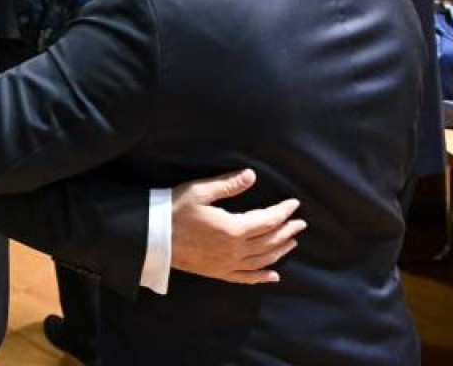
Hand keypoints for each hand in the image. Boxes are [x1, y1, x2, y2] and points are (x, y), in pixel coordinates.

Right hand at [171, 169, 304, 284]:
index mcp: (233, 229)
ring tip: (291, 242)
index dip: (283, 212)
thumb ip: (229, 185)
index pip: (267, 220)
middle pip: (269, 241)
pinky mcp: (217, 272)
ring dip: (279, 251)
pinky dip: (261, 277)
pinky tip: (273, 276)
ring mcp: (227, 264)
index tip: (294, 204)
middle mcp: (234, 250)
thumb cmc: (175, 210)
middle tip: (300, 224)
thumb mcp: (200, 191)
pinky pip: (245, 278)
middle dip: (287, 231)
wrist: (152, 237)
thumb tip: (252, 175)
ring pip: (262, 261)